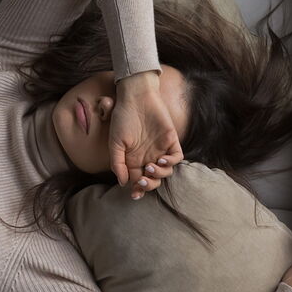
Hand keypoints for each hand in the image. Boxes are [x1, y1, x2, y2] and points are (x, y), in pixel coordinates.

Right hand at [109, 84, 183, 199]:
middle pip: (153, 179)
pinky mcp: (171, 140)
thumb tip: (122, 183)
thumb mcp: (114, 142)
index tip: (134, 194)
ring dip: (158, 175)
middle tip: (142, 181)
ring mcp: (160, 149)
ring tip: (149, 167)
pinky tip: (161, 159)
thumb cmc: (123, 118)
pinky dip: (170, 162)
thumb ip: (117, 163)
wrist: (136, 97)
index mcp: (134, 159)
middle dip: (148, 185)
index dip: (137, 190)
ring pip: (166, 172)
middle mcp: (148, 157)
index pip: (137, 180)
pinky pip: (176, 157)